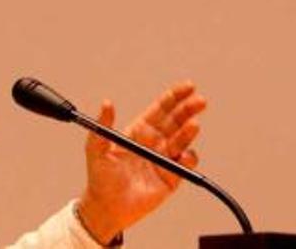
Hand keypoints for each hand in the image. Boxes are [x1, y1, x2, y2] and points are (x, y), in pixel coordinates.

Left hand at [76, 81, 205, 242]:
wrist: (106, 208)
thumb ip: (103, 125)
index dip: (175, 96)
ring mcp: (165, 158)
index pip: (162, 108)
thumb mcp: (96, 149)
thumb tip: (106, 103)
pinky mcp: (171, 177)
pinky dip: (189, 158)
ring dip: (189, 131)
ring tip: (193, 126)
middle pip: (177, 120)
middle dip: (189, 109)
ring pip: (183, 140)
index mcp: (141, 130)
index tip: (188, 87)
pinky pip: (185, 165)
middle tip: (199, 101)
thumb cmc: (101, 178)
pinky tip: (184, 155)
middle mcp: (156, 141)